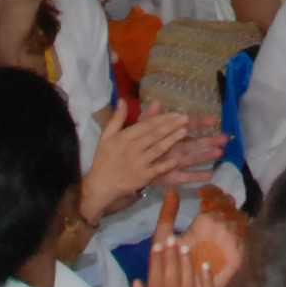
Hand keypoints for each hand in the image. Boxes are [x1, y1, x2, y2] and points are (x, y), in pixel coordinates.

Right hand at [78, 102, 219, 225]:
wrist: (99, 186)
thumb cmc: (103, 160)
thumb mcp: (106, 137)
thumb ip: (116, 119)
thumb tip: (122, 100)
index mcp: (124, 137)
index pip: (146, 125)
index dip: (162, 118)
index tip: (176, 113)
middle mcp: (132, 148)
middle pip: (155, 135)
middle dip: (171, 125)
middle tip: (185, 118)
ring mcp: (138, 163)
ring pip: (158, 149)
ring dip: (172, 140)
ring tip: (185, 131)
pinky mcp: (142, 178)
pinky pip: (157, 169)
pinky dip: (167, 164)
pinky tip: (177, 158)